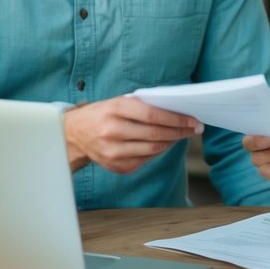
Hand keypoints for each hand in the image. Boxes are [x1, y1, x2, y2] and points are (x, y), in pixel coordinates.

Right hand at [64, 97, 203, 174]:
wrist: (74, 134)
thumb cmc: (103, 114)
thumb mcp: (119, 102)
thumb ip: (143, 105)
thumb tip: (176, 111)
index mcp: (115, 109)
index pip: (153, 115)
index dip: (176, 119)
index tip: (193, 120)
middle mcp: (112, 131)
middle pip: (155, 134)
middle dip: (179, 132)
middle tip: (194, 129)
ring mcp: (112, 151)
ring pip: (152, 150)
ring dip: (171, 142)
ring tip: (182, 135)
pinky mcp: (115, 166)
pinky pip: (144, 160)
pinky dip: (157, 152)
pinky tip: (164, 144)